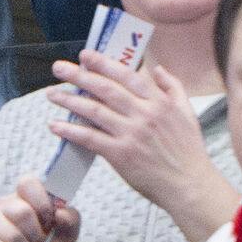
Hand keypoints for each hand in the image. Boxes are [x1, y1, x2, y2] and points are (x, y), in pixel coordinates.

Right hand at [0, 174, 80, 241]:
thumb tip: (61, 212)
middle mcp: (5, 205)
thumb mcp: (64, 240)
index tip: (50, 221)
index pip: (27, 183)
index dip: (41, 202)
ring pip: (13, 236)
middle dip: (36, 238)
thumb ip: (71, 222)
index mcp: (26, 198)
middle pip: (22, 212)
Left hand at [44, 52, 237, 241]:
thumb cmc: (189, 151)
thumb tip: (157, 68)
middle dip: (78, 75)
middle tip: (58, 68)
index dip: (103, 63)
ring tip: (52, 94)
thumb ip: (173, 86)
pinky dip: (71, 130)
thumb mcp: (187, 112)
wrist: (189, 186)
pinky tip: (56, 125)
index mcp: (158, 101)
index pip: (126, 75)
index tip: (85, 55)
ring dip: (69, 101)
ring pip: (94, 111)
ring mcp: (131, 134)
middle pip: (105, 89)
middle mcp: (143, 114)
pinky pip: (90, 138)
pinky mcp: (121, 155)